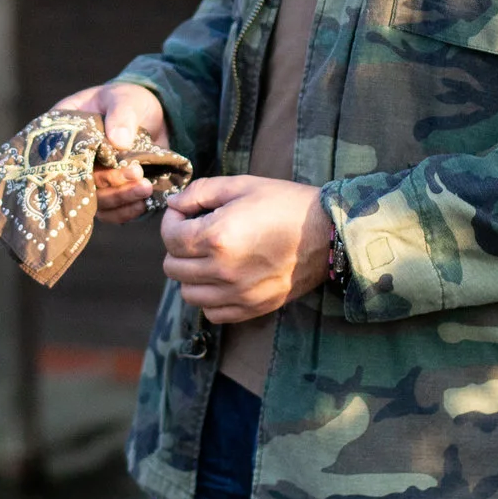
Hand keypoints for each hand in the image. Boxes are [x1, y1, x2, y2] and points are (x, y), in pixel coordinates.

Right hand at [50, 84, 170, 226]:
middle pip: (79, 182)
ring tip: (145, 188)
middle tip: (136, 172)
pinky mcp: (108, 192)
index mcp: (65, 133)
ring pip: (96, 200)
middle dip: (108, 181)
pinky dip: (125, 210)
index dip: (73, 165)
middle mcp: (72, 161)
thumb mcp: (125, 99)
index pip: (57, 155)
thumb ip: (121, 115)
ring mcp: (90, 179)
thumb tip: (119, 141)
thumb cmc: (130, 101)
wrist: (153, 116)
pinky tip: (142, 202)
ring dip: (120, 198)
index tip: (99, 165)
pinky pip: (110, 211)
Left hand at [159, 176, 334, 324]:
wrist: (328, 233)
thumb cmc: (285, 204)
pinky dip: (209, 297)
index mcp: (217, 237)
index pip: (170, 238)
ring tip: (208, 256)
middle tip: (196, 232)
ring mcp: (237, 294)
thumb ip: (200, 192)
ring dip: (190, 274)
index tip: (185, 212)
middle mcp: (223, 270)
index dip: (172, 220)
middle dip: (178, 247)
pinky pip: (212, 312)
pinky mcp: (251, 308)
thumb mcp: (241, 186)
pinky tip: (221, 278)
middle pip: (173, 267)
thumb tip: (174, 204)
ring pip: (188, 293)